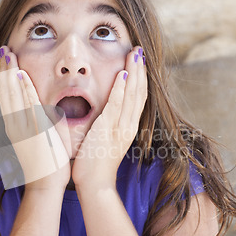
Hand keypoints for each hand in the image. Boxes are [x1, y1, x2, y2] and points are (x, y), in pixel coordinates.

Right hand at [0, 46, 70, 191]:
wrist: (45, 185)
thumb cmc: (45, 163)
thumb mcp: (38, 137)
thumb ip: (39, 121)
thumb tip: (45, 108)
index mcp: (14, 125)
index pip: (5, 96)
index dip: (2, 77)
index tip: (3, 61)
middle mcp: (13, 124)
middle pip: (5, 91)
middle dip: (3, 69)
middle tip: (3, 49)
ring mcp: (21, 127)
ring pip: (12, 94)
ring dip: (10, 72)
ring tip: (8, 53)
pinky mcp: (31, 130)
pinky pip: (26, 104)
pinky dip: (22, 89)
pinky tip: (20, 74)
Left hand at [72, 46, 147, 189]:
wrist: (95, 185)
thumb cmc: (97, 164)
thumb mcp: (106, 140)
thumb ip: (108, 125)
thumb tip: (105, 113)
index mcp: (127, 127)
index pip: (137, 98)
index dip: (139, 78)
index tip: (138, 61)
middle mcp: (128, 126)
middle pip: (139, 92)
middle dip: (140, 70)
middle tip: (140, 50)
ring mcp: (120, 128)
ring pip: (132, 95)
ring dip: (134, 73)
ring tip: (135, 54)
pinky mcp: (108, 131)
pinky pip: (117, 106)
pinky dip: (121, 90)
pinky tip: (122, 74)